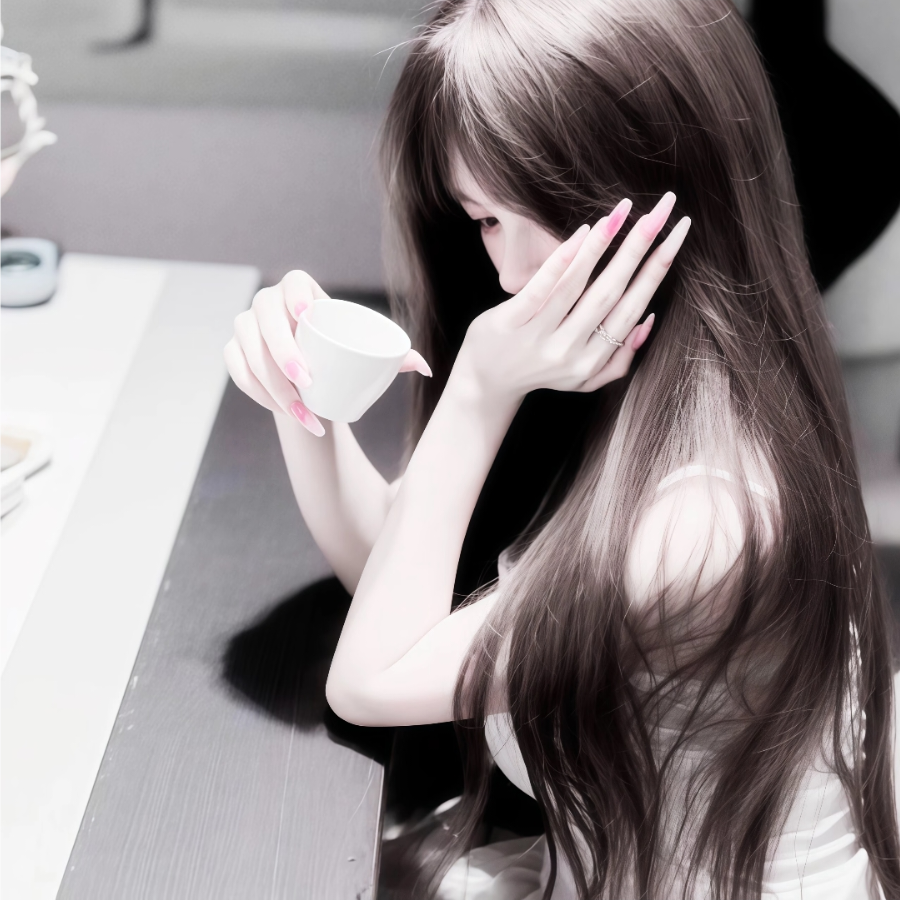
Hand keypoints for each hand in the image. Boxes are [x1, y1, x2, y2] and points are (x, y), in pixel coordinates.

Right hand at [223, 270, 431, 436]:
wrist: (310, 376)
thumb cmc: (341, 357)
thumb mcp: (365, 353)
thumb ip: (396, 357)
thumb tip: (425, 368)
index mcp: (299, 290)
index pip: (292, 282)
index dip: (296, 294)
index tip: (309, 315)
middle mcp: (266, 303)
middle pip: (265, 319)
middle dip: (283, 351)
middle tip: (308, 381)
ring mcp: (246, 327)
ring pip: (250, 351)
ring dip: (273, 383)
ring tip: (301, 409)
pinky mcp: (234, 352)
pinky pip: (239, 372)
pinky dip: (258, 394)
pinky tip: (279, 409)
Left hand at [450, 193, 690, 408]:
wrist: (484, 384)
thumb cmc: (540, 372)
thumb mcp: (584, 380)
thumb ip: (619, 360)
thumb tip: (649, 320)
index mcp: (593, 360)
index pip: (633, 307)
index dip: (658, 268)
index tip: (678, 230)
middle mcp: (569, 351)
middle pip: (612, 293)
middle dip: (641, 248)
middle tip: (664, 209)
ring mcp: (538, 338)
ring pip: (577, 287)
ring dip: (604, 246)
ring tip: (625, 211)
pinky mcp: (509, 324)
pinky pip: (540, 288)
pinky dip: (563, 260)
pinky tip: (584, 232)